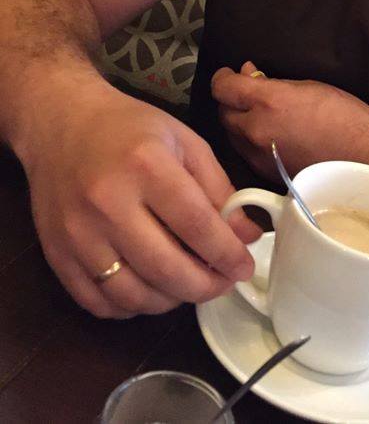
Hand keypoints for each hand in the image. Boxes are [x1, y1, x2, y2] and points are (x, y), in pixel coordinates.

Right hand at [20, 76, 259, 318]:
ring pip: (134, 294)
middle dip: (206, 286)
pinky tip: (150, 290)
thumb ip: (219, 189)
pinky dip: (131, 307)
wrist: (61, 124)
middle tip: (224, 282)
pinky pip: (99, 303)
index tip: (245, 267)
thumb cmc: (131, 128)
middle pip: (166, 268)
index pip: (197, 225)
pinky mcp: (56, 255)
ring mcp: (78, 234)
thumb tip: (248, 236)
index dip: (227, 254)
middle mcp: (108, 203)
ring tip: (189, 285)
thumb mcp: (185, 142)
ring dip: (171, 300)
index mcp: (146, 165)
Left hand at [212, 62, 368, 179]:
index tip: (231, 74)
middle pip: (223, 113)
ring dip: (240, 121)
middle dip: (231, 100)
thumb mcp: (309, 87)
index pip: (223, 87)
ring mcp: (259, 156)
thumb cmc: (346, 117)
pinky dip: (252, 140)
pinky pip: (247, 152)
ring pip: (232, 135)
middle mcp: (256, 130)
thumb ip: (274, 83)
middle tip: (248, 91)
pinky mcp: (266, 174)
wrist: (365, 160)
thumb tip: (252, 76)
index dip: (224, 78)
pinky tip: (271, 134)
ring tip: (260, 113)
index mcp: (267, 103)